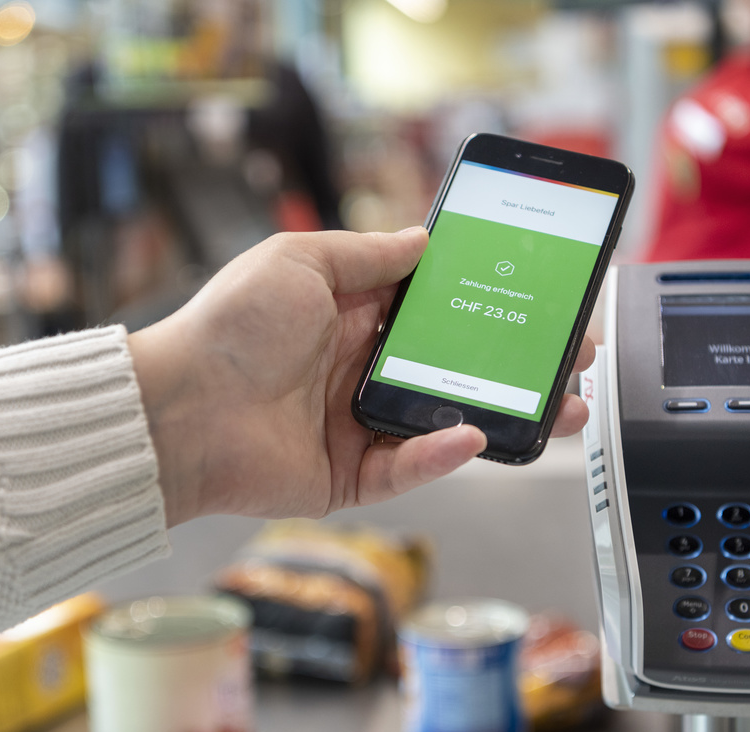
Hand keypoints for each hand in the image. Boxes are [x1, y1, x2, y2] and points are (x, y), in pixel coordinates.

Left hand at [128, 228, 594, 525]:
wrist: (177, 409)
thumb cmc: (228, 328)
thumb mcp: (300, 261)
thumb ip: (367, 253)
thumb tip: (423, 237)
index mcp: (350, 317)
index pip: (436, 311)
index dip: (487, 304)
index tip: (539, 297)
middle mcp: (360, 371)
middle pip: (457, 368)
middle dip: (517, 362)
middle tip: (571, 353)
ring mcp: (359, 425)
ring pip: (449, 422)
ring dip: (507, 413)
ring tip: (562, 405)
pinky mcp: (350, 476)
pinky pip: (410, 468)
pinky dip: (443, 453)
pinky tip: (475, 434)